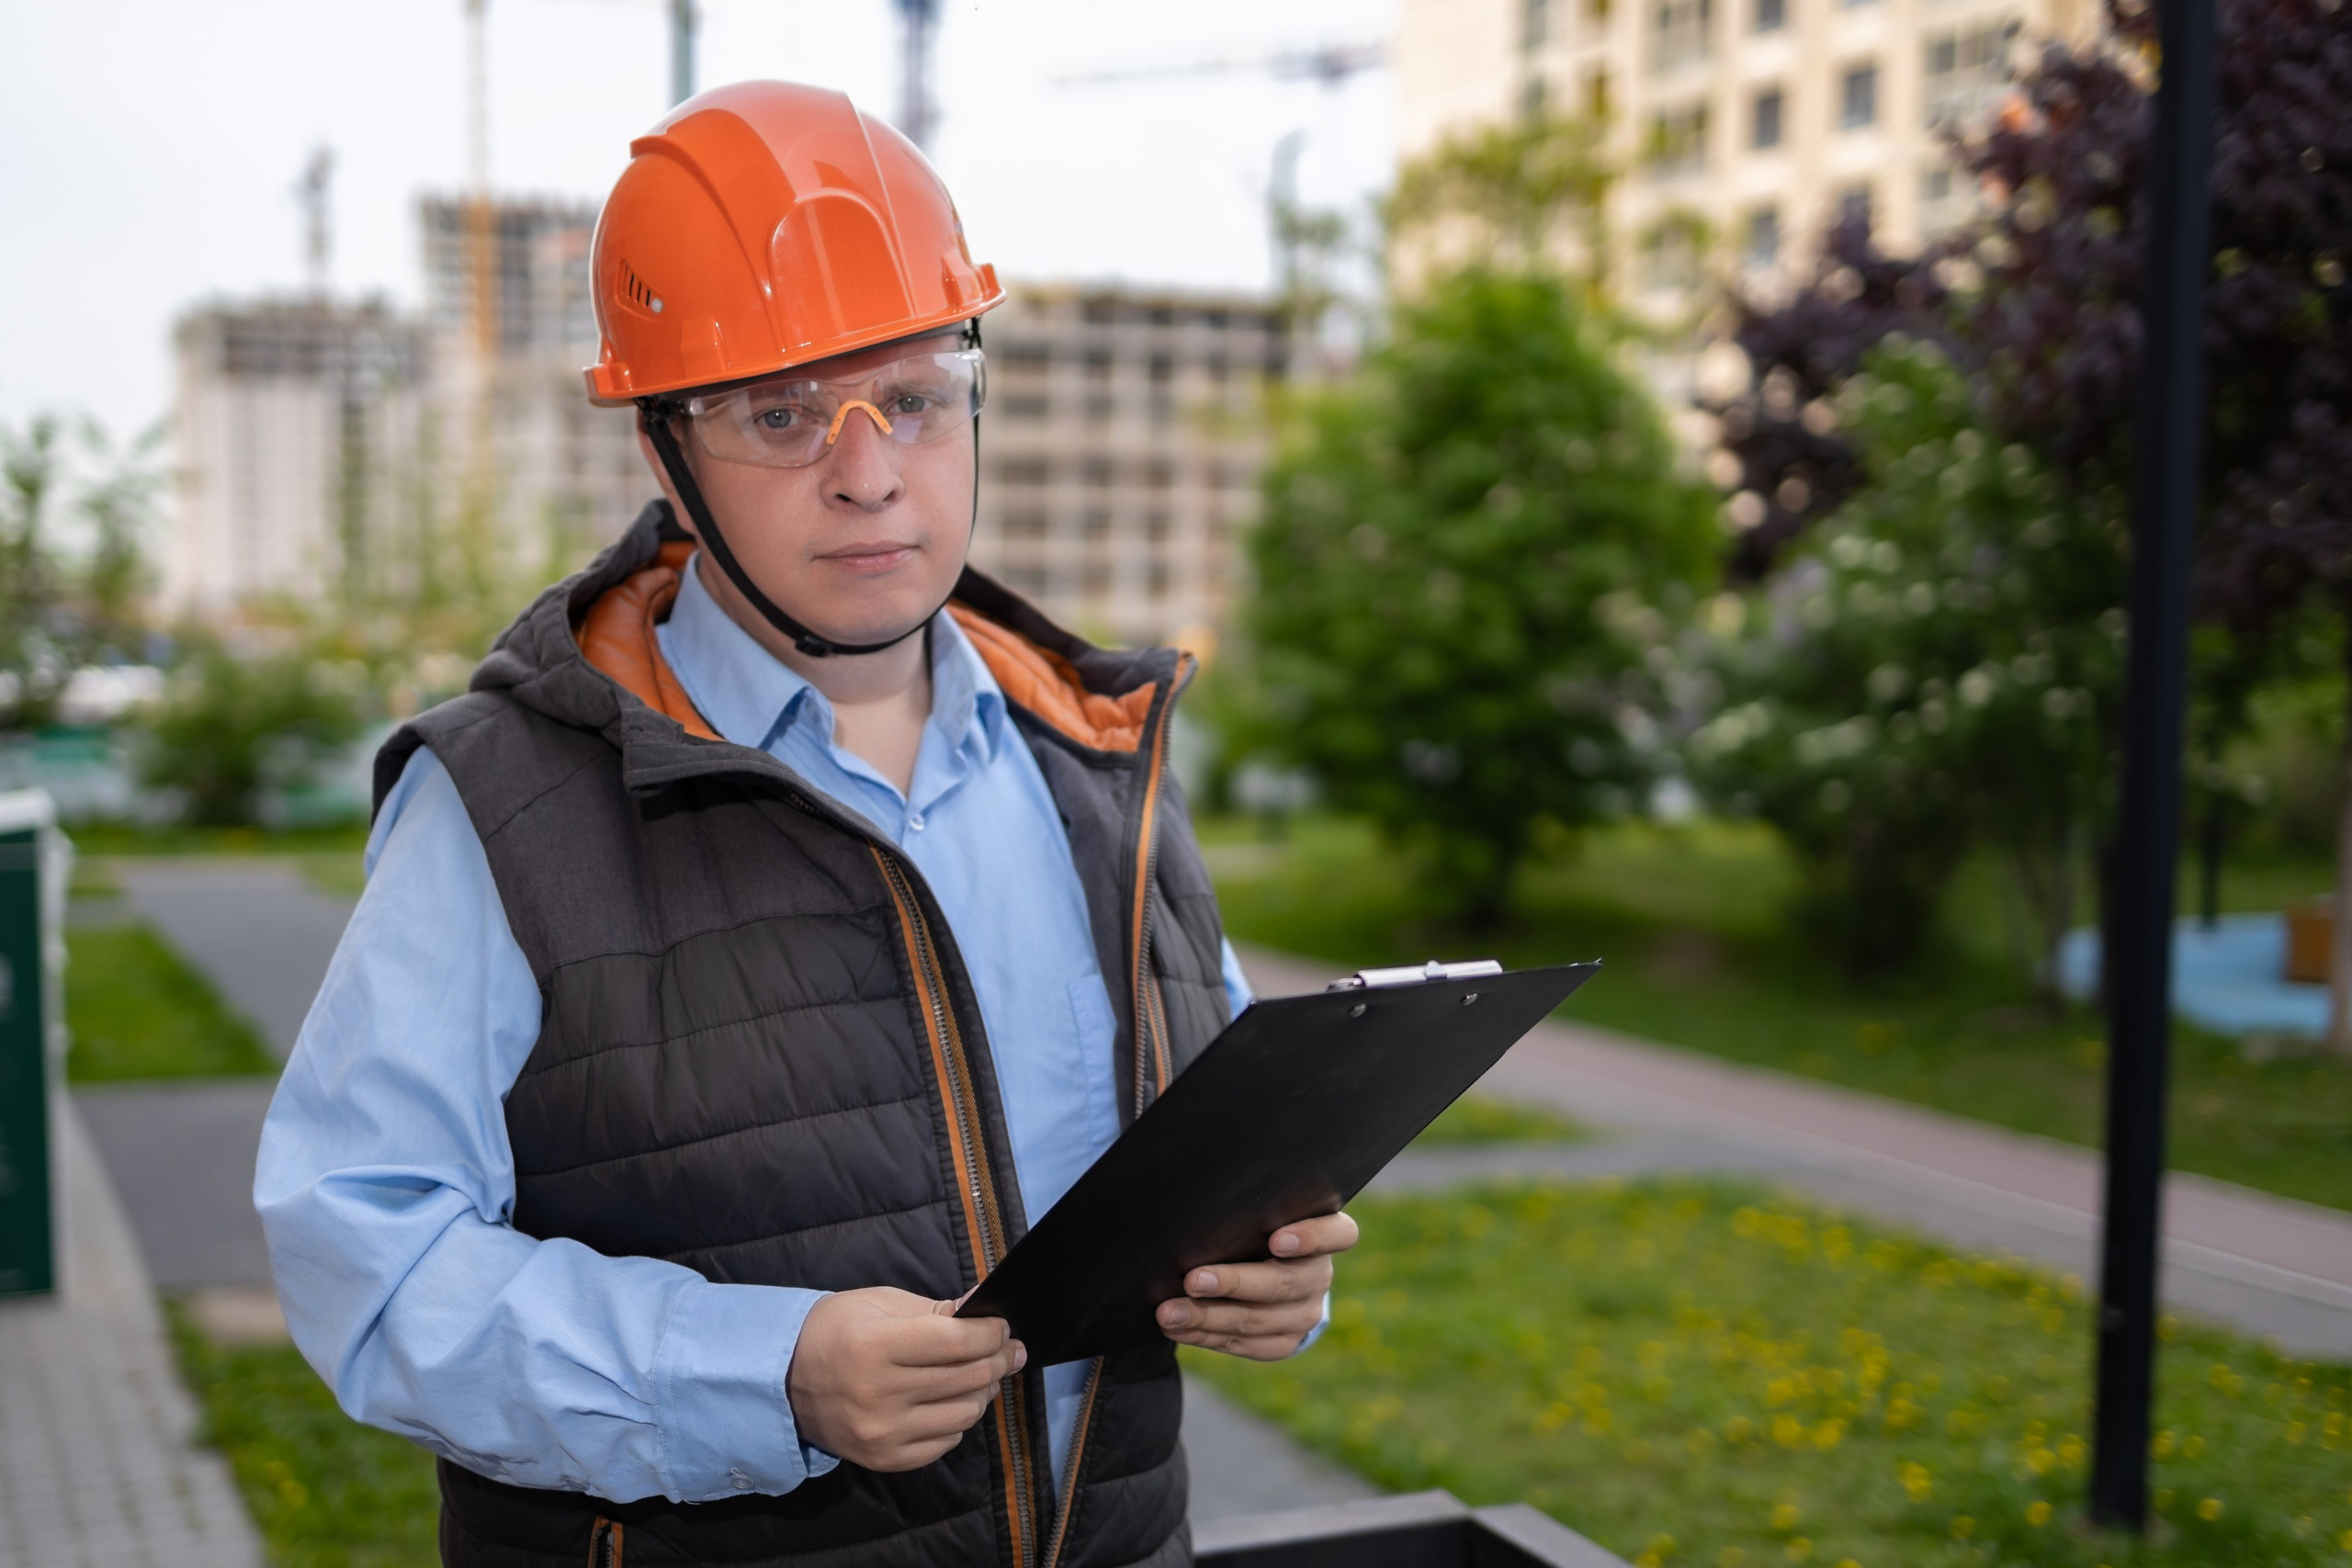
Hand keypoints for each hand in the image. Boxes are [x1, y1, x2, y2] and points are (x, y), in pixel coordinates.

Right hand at [786, 1287, 1024, 1470]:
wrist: (783, 1380)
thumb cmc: (835, 1330)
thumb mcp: (880, 1304)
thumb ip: (935, 1311)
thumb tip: (982, 1309)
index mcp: (876, 1346)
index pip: (958, 1343)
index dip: (991, 1333)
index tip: (1001, 1327)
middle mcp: (879, 1394)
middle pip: (967, 1378)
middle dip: (998, 1358)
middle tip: (1006, 1348)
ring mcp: (882, 1433)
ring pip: (965, 1414)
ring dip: (981, 1391)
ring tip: (979, 1374)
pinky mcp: (884, 1460)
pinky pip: (945, 1443)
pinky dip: (956, 1421)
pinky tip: (949, 1402)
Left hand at [1154, 1212, 1358, 1360]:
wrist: (1271, 1276)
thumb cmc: (1254, 1228)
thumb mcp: (1259, 1211)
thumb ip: (1245, 1209)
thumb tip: (1193, 1203)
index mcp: (1326, 1234)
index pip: (1338, 1234)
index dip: (1310, 1237)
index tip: (1276, 1239)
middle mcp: (1319, 1276)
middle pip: (1284, 1283)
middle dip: (1233, 1283)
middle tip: (1193, 1280)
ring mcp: (1305, 1314)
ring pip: (1258, 1320)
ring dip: (1207, 1316)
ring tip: (1168, 1312)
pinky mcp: (1284, 1342)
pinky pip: (1245, 1344)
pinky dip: (1207, 1336)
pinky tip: (1177, 1328)